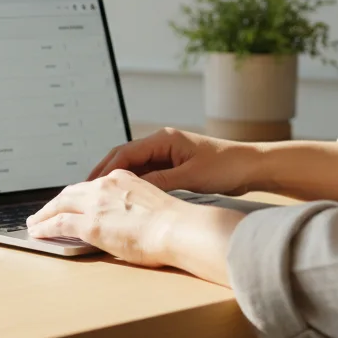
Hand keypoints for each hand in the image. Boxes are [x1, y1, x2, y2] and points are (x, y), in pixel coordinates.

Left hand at [26, 169, 184, 266]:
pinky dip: (44, 228)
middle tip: (42, 212)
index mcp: (121, 178)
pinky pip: (58, 224)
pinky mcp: (89, 224)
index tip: (67, 203)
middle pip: (70, 193)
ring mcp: (95, 204)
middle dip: (54, 203)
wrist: (178, 229)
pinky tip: (37, 233)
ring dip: (43, 215)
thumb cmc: (174, 224)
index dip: (75, 195)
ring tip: (34, 224)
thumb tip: (123, 220)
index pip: (90, 185)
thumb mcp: (149, 203)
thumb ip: (131, 206)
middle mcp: (105, 186)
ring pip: (59, 206)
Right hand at [88, 127, 258, 195]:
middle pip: (123, 157)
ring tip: (98, 196)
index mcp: (163, 139)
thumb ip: (160, 182)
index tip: (90, 185)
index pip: (124, 152)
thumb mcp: (190, 178)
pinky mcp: (172, 164)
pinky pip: (145, 173)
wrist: (252, 166)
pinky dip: (132, 184)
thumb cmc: (226, 167)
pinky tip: (124, 198)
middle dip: (103, 173)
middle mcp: (161, 143)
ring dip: (116, 179)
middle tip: (84, 191)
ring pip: (133, 166)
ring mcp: (166, 153)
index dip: (105, 169)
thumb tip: (131, 191)